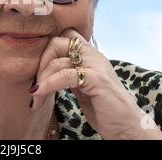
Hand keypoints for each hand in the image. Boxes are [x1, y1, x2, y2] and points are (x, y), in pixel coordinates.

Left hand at [29, 29, 161, 139]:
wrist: (126, 126)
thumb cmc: (103, 108)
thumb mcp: (82, 85)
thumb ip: (68, 73)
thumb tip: (43, 72)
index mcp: (90, 54)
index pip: (64, 37)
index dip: (47, 50)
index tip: (38, 72)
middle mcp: (93, 55)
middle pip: (56, 43)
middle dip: (40, 64)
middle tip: (35, 85)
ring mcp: (95, 65)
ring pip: (57, 61)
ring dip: (41, 80)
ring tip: (35, 97)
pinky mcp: (96, 78)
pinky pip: (64, 75)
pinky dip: (48, 85)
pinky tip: (40, 94)